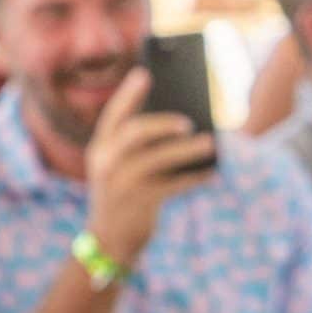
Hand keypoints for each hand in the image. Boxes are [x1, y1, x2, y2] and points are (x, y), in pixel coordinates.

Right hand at [83, 69, 217, 271]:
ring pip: (157, 158)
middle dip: (163, 122)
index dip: (128, 94)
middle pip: (135, 132)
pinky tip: (211, 172)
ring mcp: (120, 184)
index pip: (113, 116)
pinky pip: (173, 185)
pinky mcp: (139, 203)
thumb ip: (140, 147)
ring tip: (210, 142)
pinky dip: (194, 177)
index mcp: (100, 150)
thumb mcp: (121, 169)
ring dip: (186, 149)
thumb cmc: (123, 194)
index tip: (145, 73)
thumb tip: (185, 122)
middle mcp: (106, 164)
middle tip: (189, 120)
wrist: (109, 240)